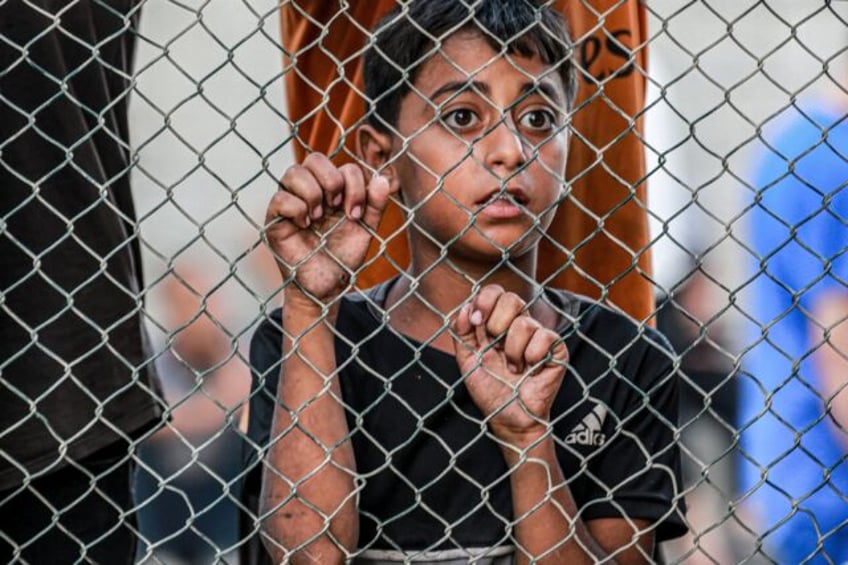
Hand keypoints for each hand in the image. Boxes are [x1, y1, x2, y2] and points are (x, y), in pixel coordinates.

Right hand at [264, 153, 393, 303]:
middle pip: (314, 158)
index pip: (342, 166)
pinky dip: (296, 209)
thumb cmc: (343, 256)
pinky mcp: (274, 220)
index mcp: (332, 190)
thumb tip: (381, 178)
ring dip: (313, 193)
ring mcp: (290, 203)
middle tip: (336, 208)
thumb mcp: (366, 229)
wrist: (328, 286)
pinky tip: (304, 225)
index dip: (353, 185)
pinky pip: (279, 198)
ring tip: (318, 218)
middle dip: (331, 181)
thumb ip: (375, 204)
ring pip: (293, 172)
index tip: (355, 214)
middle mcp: (309, 191)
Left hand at [452, 285, 567, 442]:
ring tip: (512, 368)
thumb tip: (467, 307)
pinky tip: (530, 370)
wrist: (508, 418)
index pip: (495, 292)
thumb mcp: (467, 360)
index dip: (485, 300)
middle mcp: (519, 324)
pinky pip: (544, 338)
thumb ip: (461, 332)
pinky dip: (531, 358)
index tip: (476, 322)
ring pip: (524, 323)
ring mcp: (539, 335)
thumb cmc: (490, 389)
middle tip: (494, 347)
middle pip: (512, 298)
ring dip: (512, 352)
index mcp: (497, 322)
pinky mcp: (556, 349)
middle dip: (496, 325)